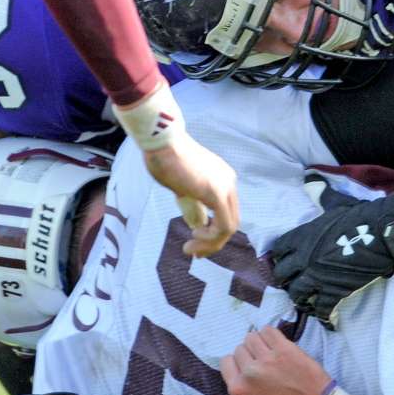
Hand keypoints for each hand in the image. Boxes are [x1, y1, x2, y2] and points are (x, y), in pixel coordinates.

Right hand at [144, 130, 238, 256]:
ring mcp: (225, 186)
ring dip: (211, 244)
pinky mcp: (215, 192)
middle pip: (231, 221)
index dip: (214, 232)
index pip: (226, 212)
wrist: (161, 141)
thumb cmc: (165, 159)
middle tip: (195, 253)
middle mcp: (228, 181)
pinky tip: (195, 236)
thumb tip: (199, 223)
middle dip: (214, 242)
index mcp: (222, 178)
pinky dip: (211, 238)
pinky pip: (223, 225)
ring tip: (192, 249)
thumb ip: (193, 203)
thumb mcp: (182, 186)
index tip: (195, 241)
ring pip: (229, 226)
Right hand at [221, 326, 330, 394]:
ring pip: (252, 337)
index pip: (226, 361)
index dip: (237, 362)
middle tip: (263, 362)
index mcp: (239, 389)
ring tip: (270, 352)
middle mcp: (250, 373)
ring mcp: (267, 359)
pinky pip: (268, 330)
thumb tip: (235, 369)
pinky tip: (277, 344)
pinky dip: (271, 334)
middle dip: (250, 354)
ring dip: (260, 343)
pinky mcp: (283, 348)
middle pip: (240, 348)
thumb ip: (240, 389)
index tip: (248, 365)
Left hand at [272, 172, 393, 329]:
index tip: (288, 263)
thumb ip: (320, 194)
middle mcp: (305, 258)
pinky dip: (324, 316)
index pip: (279, 252)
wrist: (383, 232)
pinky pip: (322, 309)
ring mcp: (318, 276)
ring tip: (308, 301)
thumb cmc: (360, 215)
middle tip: (297, 283)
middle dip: (288, 281)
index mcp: (302, 236)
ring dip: (302, 299)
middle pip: (283, 276)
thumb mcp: (335, 202)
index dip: (282, 259)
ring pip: (297, 295)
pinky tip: (328, 319)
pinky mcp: (335, 291)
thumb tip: (312, 178)